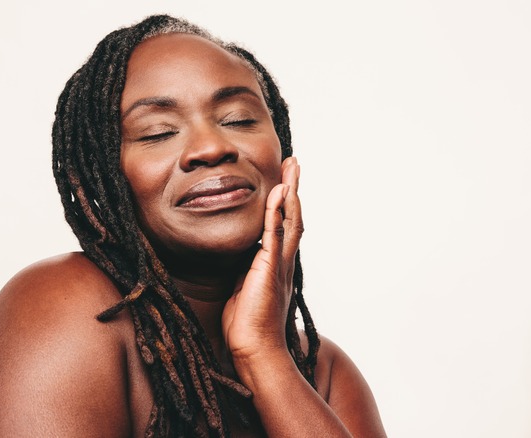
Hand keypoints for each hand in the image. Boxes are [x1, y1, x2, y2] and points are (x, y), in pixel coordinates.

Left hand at [222, 156, 302, 360]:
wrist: (254, 350)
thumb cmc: (246, 326)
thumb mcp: (243, 289)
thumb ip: (244, 271)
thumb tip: (237, 261)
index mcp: (276, 266)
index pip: (283, 227)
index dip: (284, 204)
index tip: (283, 182)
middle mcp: (283, 262)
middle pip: (293, 217)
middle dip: (293, 189)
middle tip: (294, 164)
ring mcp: (279, 265)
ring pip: (290, 221)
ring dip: (291, 192)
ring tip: (292, 168)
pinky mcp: (270, 269)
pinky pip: (274, 235)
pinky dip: (278, 212)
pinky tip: (279, 192)